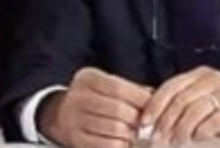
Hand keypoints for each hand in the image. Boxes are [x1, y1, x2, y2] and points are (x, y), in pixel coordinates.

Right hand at [38, 67, 152, 147]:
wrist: (63, 114)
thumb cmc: (97, 97)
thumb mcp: (108, 84)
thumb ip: (131, 89)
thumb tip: (155, 98)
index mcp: (87, 78)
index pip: (118, 87)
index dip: (139, 98)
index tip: (153, 105)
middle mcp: (77, 97)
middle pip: (117, 109)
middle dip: (137, 118)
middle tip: (146, 122)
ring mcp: (74, 119)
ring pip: (114, 128)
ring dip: (131, 133)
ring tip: (135, 131)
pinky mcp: (76, 139)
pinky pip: (106, 144)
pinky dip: (121, 144)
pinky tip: (124, 141)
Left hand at [141, 67, 219, 147]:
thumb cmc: (219, 114)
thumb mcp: (197, 104)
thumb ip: (176, 105)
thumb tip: (147, 119)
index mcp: (200, 74)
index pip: (171, 86)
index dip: (155, 104)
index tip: (144, 121)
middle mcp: (214, 79)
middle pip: (181, 99)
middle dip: (166, 120)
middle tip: (157, 136)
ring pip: (195, 110)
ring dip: (181, 128)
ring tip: (176, 140)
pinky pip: (212, 121)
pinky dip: (201, 131)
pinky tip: (197, 137)